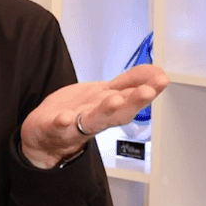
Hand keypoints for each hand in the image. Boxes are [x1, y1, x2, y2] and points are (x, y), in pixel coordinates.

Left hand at [19, 64, 168, 168]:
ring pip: (94, 120)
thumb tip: (157, 71)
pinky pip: (59, 126)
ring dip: (106, 111)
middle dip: (134, 102)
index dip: (148, 89)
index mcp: (109, 108)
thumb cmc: (77, 113)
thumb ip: (130, 83)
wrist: (44, 134)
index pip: (132, 98)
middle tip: (148, 91)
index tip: (161, 79)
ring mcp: (76, 124)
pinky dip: (63, 122)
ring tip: (116, 100)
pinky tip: (66, 117)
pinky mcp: (54, 127)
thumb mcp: (107, 95)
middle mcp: (97, 118)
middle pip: (118, 112)